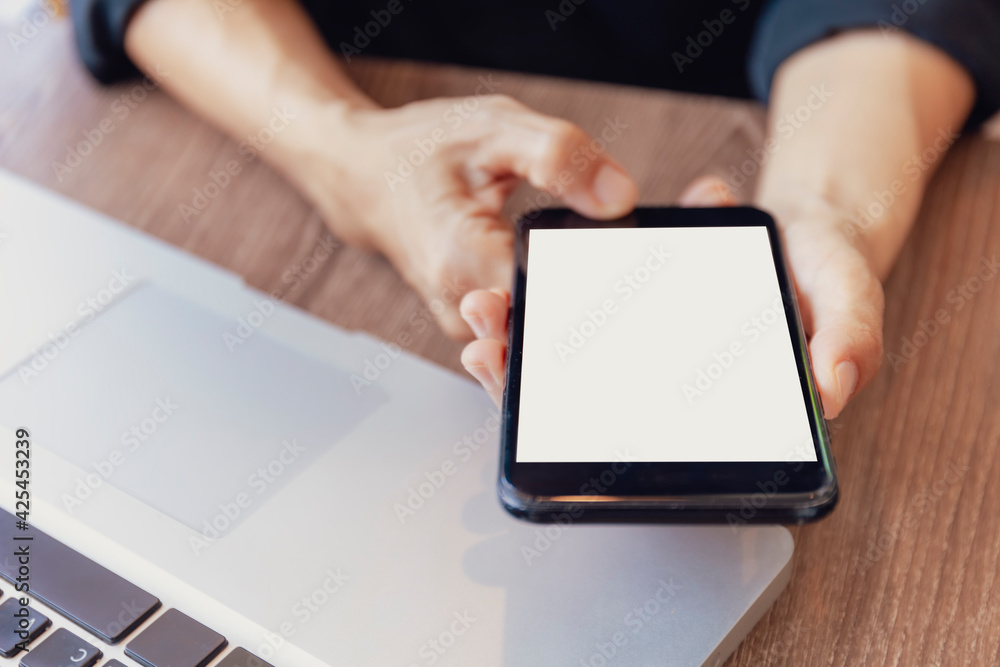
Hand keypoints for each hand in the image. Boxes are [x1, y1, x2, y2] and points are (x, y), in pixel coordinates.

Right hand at [291, 95, 637, 338]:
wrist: (368, 179)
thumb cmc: (425, 151)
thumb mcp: (495, 128)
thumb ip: (559, 156)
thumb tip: (618, 196)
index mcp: (463, 256)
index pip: (546, 306)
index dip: (595, 299)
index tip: (629, 285)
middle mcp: (459, 303)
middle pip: (542, 338)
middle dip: (592, 319)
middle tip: (627, 288)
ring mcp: (464, 322)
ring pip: (532, 345)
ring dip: (573, 322)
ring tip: (601, 288)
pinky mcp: (472, 326)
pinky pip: (520, 337)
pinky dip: (550, 318)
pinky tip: (568, 289)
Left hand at [460, 177, 882, 418]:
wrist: (810, 227)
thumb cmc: (826, 273)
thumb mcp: (850, 297)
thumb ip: (850, 338)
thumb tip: (831, 391)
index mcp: (715, 402)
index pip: (640, 437)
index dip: (581, 432)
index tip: (527, 403)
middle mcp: (669, 380)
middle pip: (584, 400)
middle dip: (526, 378)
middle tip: (486, 350)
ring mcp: (648, 342)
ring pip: (571, 354)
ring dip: (522, 333)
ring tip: (486, 309)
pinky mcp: (634, 302)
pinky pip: (582, 302)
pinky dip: (549, 288)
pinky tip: (518, 269)